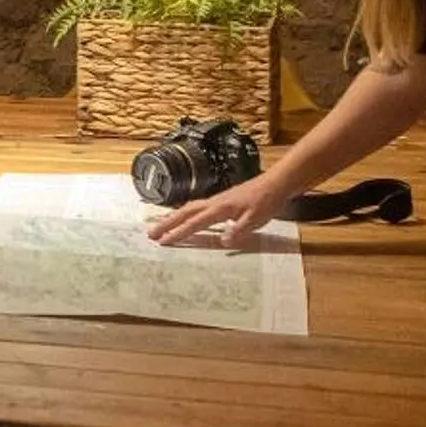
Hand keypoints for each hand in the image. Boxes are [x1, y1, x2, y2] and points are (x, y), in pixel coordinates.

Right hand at [146, 173, 297, 248]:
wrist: (275, 184)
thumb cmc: (266, 202)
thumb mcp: (255, 219)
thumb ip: (238, 230)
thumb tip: (221, 241)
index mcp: (220, 208)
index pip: (195, 222)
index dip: (179, 232)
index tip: (163, 242)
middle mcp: (214, 203)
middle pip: (185, 212)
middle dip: (167, 223)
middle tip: (150, 234)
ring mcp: (216, 201)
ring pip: (189, 209)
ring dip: (173, 218)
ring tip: (160, 226)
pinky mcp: (221, 201)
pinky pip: (197, 208)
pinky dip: (185, 214)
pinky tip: (184, 218)